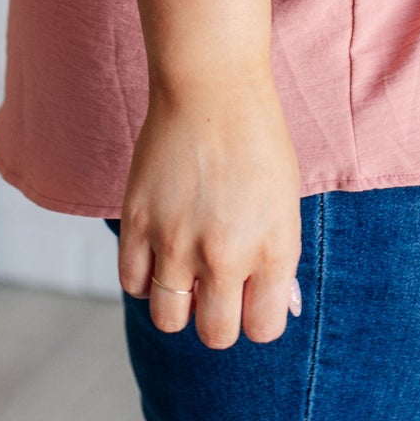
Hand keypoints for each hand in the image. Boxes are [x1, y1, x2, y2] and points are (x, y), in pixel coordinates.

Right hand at [116, 67, 303, 348]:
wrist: (212, 85)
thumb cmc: (257, 140)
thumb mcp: (286, 203)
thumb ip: (279, 260)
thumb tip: (277, 308)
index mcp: (274, 250)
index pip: (264, 329)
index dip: (256, 316)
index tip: (250, 295)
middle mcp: (226, 255)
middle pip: (215, 335)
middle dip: (217, 316)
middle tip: (216, 286)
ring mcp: (177, 240)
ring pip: (168, 318)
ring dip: (177, 302)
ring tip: (184, 270)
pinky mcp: (137, 221)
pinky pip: (133, 282)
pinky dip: (145, 276)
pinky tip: (158, 251)